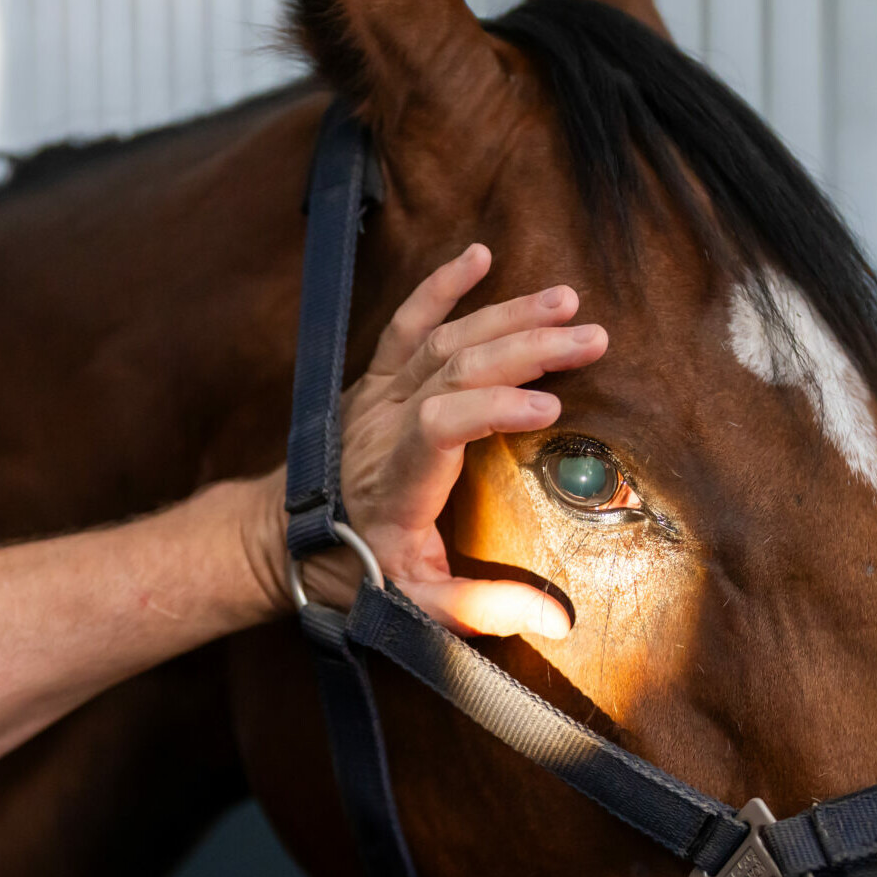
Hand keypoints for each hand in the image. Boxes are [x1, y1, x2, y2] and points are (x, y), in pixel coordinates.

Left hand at [290, 244, 606, 635]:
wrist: (284, 538)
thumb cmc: (355, 573)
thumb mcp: (414, 607)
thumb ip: (481, 611)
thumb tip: (558, 621)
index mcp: (396, 483)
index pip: (441, 427)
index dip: (493, 410)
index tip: (550, 411)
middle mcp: (383, 429)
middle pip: (456, 370)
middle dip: (527, 349)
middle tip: (593, 340)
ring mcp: (376, 397)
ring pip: (444, 340)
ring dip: (507, 316)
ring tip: (568, 303)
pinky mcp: (374, 380)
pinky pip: (407, 322)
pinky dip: (441, 286)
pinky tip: (480, 256)